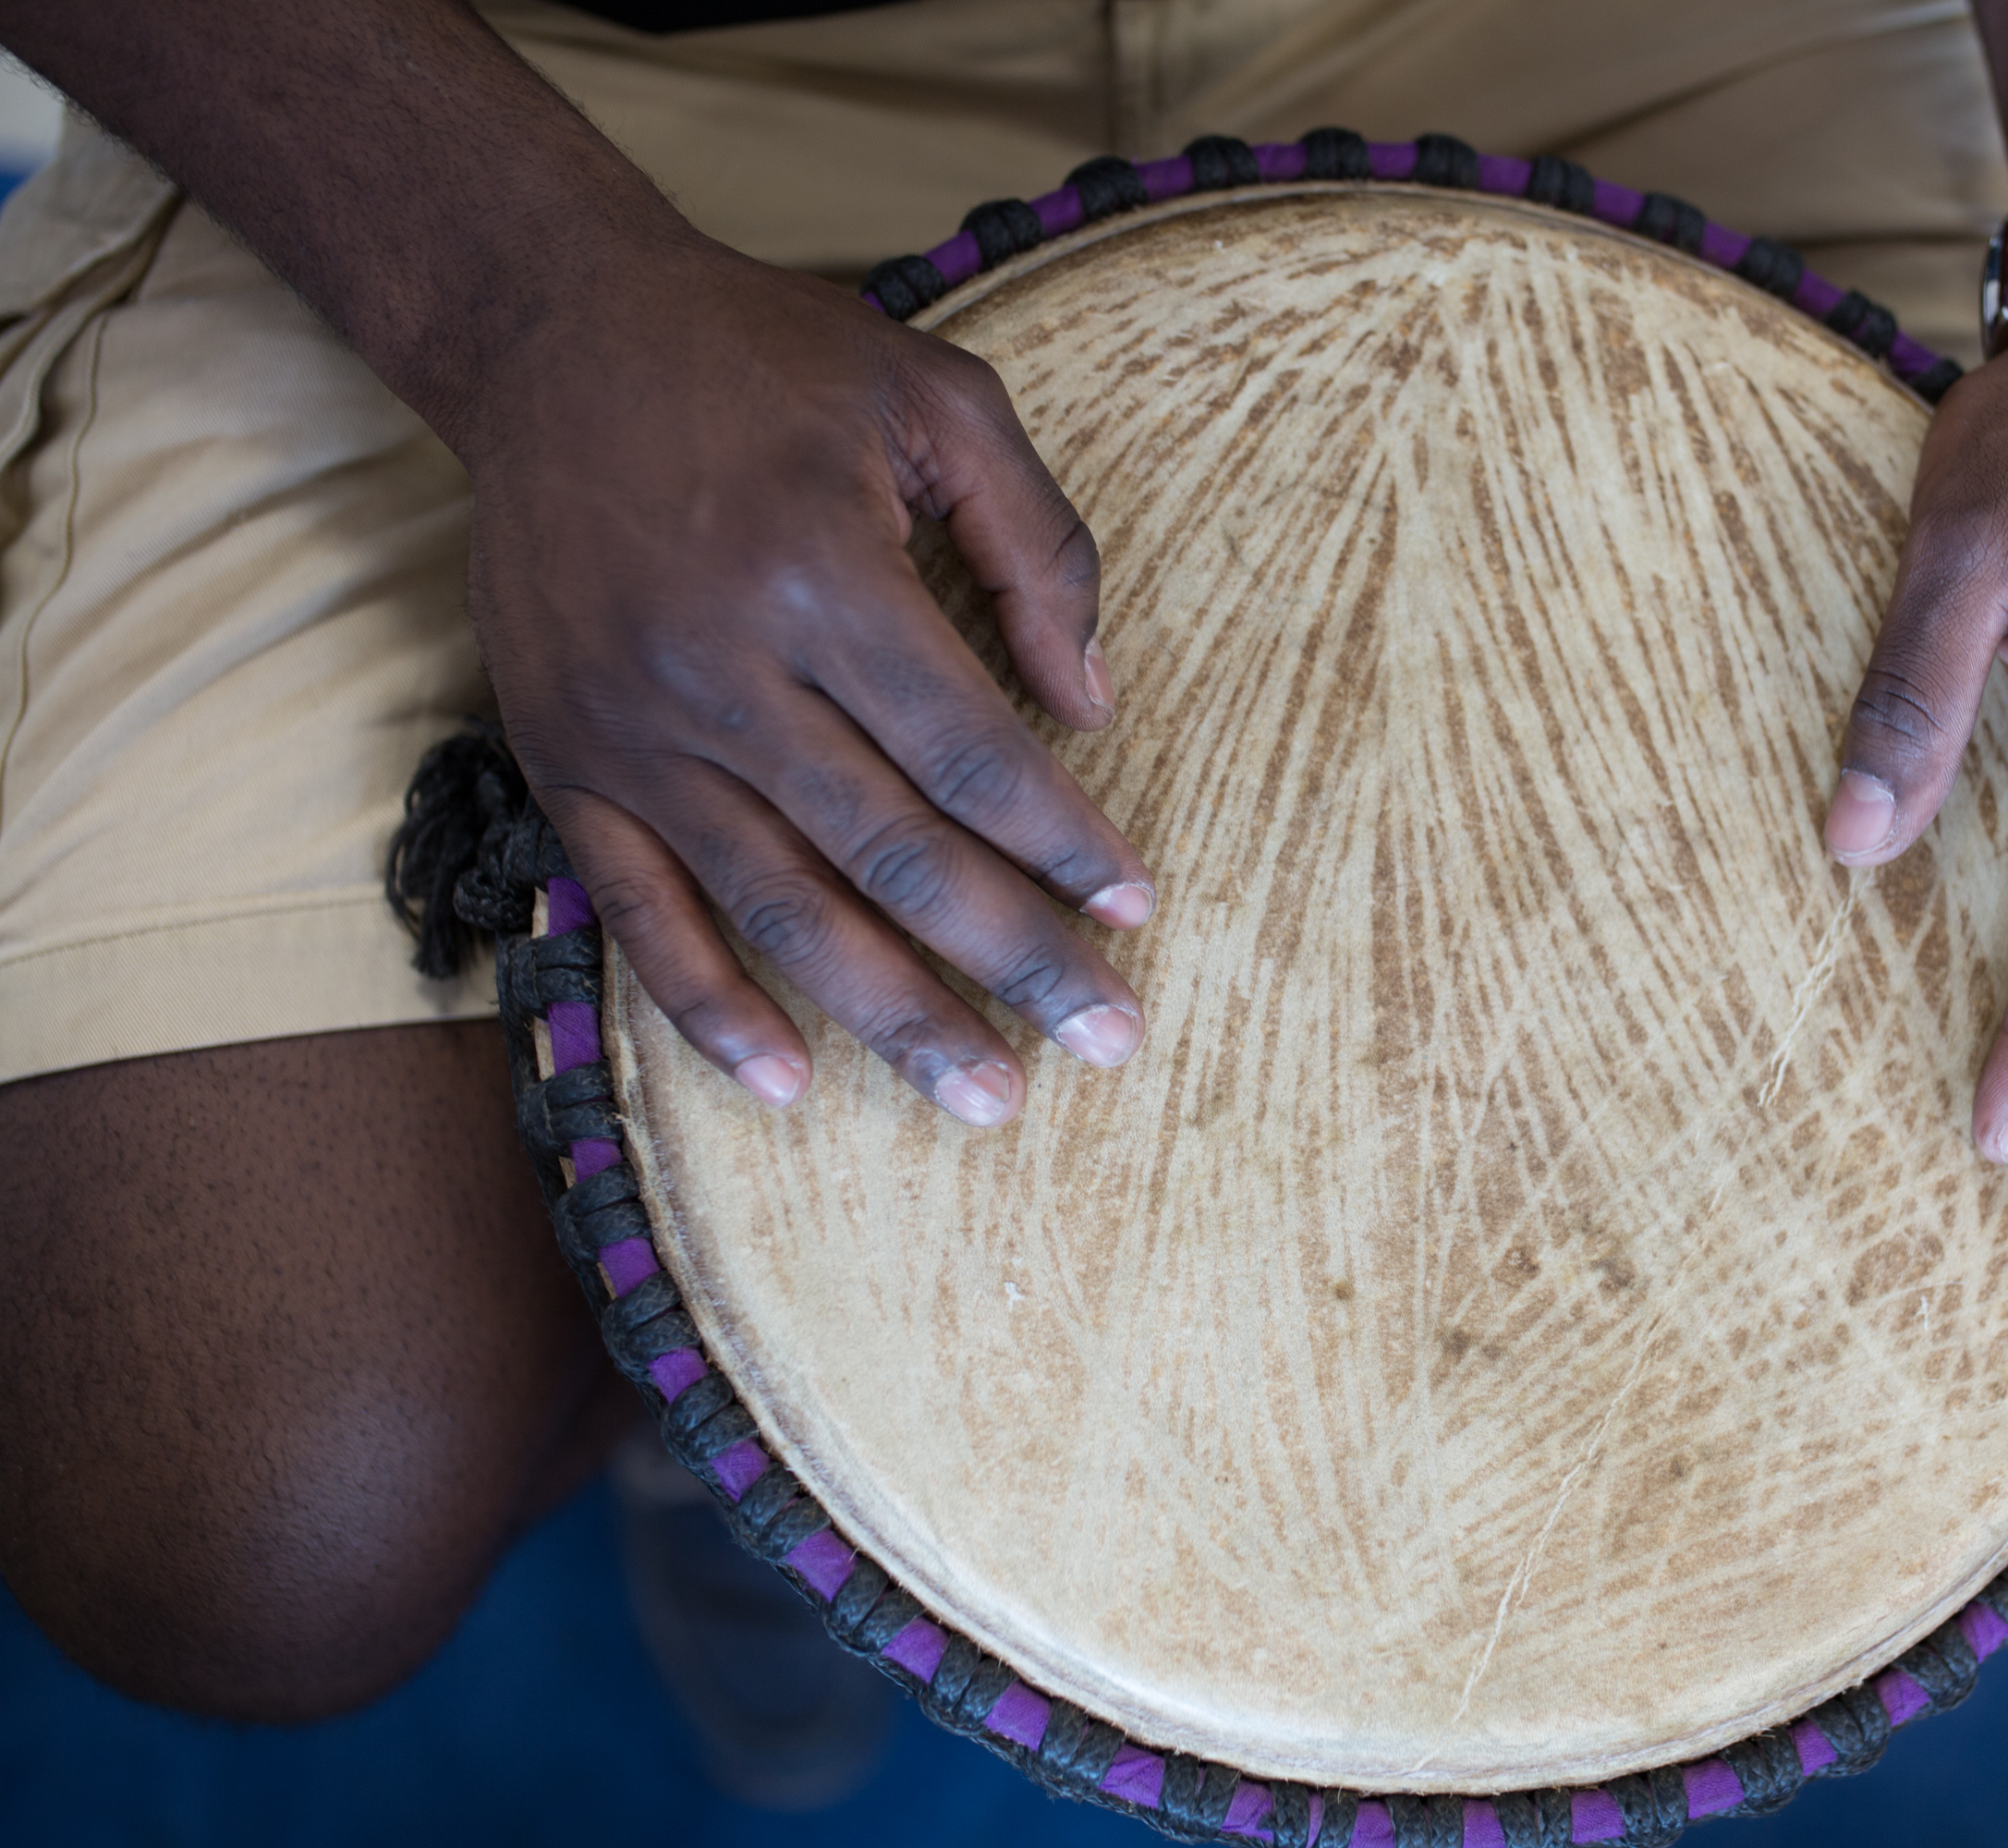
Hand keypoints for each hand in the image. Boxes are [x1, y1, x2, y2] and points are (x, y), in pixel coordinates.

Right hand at [456, 237, 1152, 1128]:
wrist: (552, 336)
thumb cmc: (769, 360)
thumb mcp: (937, 394)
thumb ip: (1039, 543)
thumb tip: (1095, 704)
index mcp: (822, 574)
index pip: (971, 755)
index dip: (1064, 843)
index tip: (1138, 907)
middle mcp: (720, 669)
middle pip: (893, 855)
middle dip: (1012, 957)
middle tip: (1107, 1039)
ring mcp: (632, 729)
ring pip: (779, 908)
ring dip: (892, 1017)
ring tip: (989, 1100)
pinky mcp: (564, 759)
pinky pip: (637, 914)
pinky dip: (708, 1008)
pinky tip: (789, 1082)